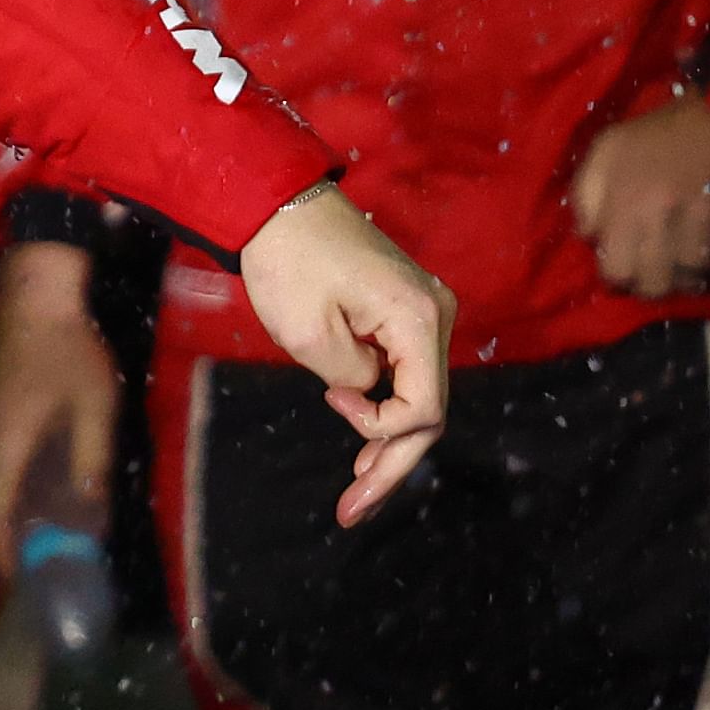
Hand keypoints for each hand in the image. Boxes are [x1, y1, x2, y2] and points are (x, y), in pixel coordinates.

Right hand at [0, 242, 118, 570]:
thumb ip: (92, 461)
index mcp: (8, 442)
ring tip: (34, 520)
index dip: (2, 548)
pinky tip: (32, 478)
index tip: (17, 577)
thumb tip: (90, 515)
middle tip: (26, 549)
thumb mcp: (96, 406)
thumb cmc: (69, 351)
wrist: (35, 297)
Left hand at [237, 182, 453, 526]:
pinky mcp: (402, 311)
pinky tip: (365, 444)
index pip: (423, 407)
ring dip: (388, 442)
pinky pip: (403, 372)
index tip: (331, 401)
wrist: (274, 199)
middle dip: (390, 465)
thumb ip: (350, 380)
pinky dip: (384, 407)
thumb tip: (368, 392)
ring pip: (417, 395)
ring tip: (358, 490)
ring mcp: (423, 312)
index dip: (380, 428)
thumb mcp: (307, 334)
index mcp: (419, 319)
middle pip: (426, 411)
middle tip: (352, 510)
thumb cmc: (285, 260)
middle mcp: (435, 315)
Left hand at [571, 94, 709, 297]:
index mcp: (628, 203)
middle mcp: (666, 220)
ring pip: (693, 280)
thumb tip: (588, 238)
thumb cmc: (653, 134)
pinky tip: (707, 249)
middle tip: (650, 268)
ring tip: (678, 260)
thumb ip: (586, 195)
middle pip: (657, 286)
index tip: (620, 264)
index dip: (616, 274)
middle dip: (650, 284)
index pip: (618, 271)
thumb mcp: (605, 151)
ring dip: (685, 276)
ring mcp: (705, 226)